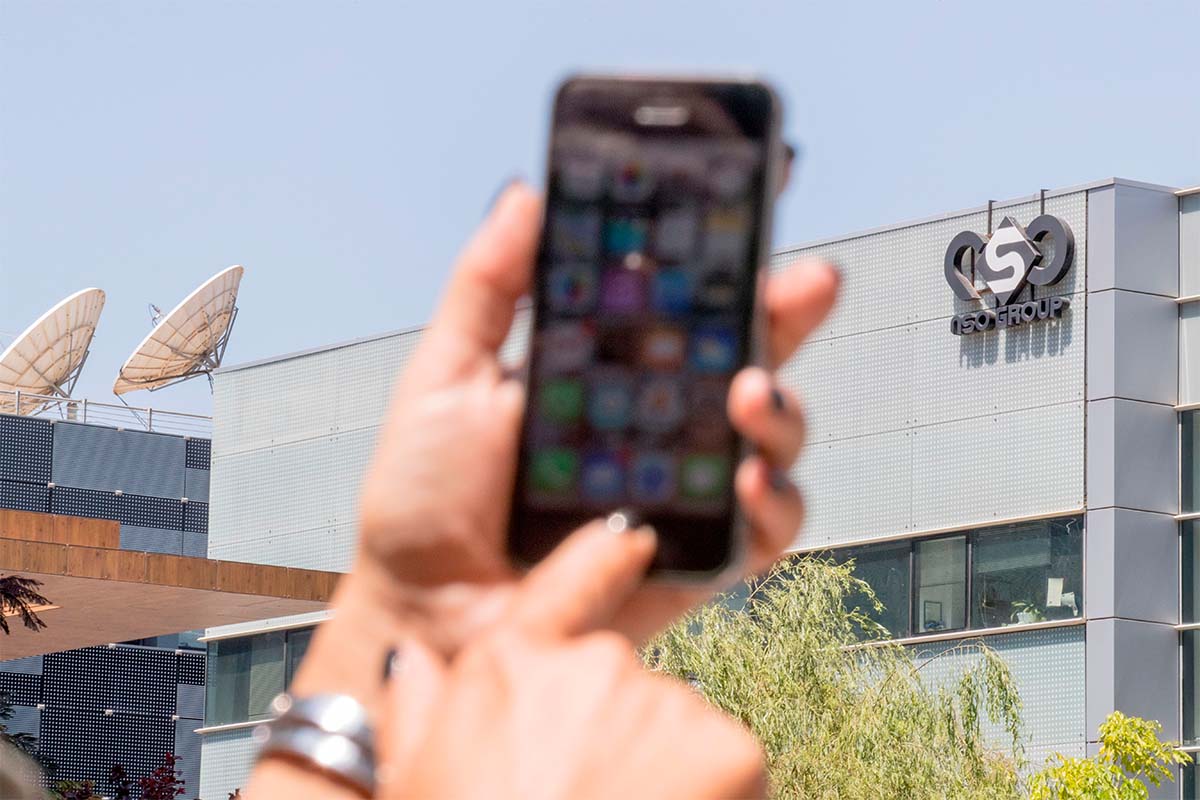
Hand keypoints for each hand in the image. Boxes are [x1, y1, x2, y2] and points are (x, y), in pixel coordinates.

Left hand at [347, 182, 838, 652]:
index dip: (725, 253)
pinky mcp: (699, 557)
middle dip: (788, 313)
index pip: (681, 301)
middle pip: (747, 356)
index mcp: (605, 371)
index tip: (758, 193)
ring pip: (773, 435)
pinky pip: (766, 527)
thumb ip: (490, 286)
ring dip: (784, 407)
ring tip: (753, 395)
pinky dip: (774, 501)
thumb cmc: (424, 501)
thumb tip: (525, 191)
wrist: (425, 614)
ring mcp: (684, 488)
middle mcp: (657, 423)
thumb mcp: (445, 375)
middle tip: (806, 283)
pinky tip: (747, 482)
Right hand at [379, 520, 766, 799]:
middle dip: (612, 730)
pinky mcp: (728, 747)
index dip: (600, 559)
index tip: (633, 539)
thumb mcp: (415, 782)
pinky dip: (713, 793)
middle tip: (587, 794)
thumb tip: (411, 662)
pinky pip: (725, 762)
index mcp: (510, 665)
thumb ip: (416, 710)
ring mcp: (664, 699)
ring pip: (672, 724)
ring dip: (660, 766)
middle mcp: (592, 663)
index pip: (563, 587)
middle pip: (617, 681)